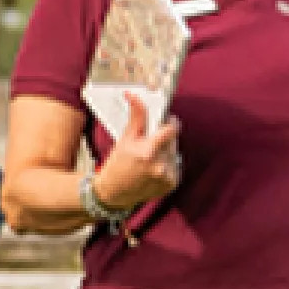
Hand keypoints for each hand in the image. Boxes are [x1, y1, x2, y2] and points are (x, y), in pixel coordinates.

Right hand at [92, 92, 181, 207]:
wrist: (114, 193)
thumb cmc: (117, 165)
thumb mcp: (125, 138)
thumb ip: (136, 116)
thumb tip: (133, 95)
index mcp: (148, 152)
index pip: (172, 129)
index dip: (170, 123)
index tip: (166, 122)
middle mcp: (160, 166)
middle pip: (173, 141)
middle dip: (164, 139)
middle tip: (149, 144)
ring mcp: (167, 177)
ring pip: (174, 154)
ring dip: (166, 152)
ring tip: (149, 159)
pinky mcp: (171, 185)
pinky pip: (175, 167)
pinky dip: (167, 165)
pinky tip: (153, 169)